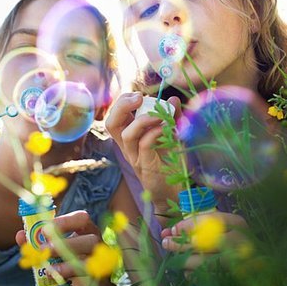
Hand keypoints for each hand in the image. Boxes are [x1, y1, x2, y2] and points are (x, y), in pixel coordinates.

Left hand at [15, 210, 115, 285]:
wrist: (84, 278)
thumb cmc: (67, 256)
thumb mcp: (55, 246)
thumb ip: (38, 240)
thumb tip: (21, 235)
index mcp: (87, 230)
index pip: (82, 218)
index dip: (65, 221)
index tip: (45, 228)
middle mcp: (96, 245)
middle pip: (90, 241)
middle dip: (67, 244)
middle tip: (45, 249)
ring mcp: (98, 264)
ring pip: (89, 264)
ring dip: (67, 266)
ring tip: (50, 271)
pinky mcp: (98, 282)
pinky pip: (87, 283)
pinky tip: (61, 284)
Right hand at [105, 93, 182, 212]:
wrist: (175, 190)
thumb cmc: (170, 161)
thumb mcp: (172, 134)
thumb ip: (172, 117)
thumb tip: (173, 99)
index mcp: (130, 136)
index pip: (115, 116)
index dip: (123, 102)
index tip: (140, 95)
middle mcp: (128, 146)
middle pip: (111, 123)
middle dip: (122, 106)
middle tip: (139, 98)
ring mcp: (135, 157)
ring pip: (126, 134)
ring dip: (143, 119)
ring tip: (159, 115)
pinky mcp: (146, 166)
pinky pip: (144, 145)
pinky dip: (154, 133)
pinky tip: (166, 129)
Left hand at [160, 211, 247, 269]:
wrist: (255, 259)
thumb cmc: (233, 238)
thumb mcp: (221, 226)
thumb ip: (199, 225)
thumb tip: (171, 231)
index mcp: (236, 223)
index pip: (209, 221)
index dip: (189, 225)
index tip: (174, 229)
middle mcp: (238, 240)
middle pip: (205, 241)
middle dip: (181, 243)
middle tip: (167, 242)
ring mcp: (237, 259)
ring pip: (205, 261)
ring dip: (185, 260)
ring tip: (174, 259)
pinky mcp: (232, 273)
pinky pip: (208, 275)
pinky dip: (194, 273)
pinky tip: (187, 270)